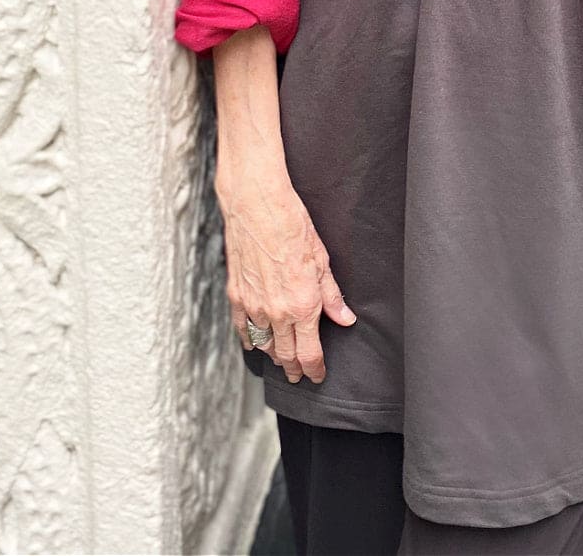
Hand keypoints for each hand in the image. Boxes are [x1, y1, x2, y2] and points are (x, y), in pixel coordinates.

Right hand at [218, 168, 357, 383]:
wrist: (257, 206)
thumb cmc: (292, 226)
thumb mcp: (322, 260)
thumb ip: (332, 295)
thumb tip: (345, 318)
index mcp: (302, 306)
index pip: (310, 353)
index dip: (315, 369)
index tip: (317, 376)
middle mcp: (277, 312)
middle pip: (286, 355)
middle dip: (295, 368)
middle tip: (300, 375)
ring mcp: (254, 306)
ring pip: (265, 345)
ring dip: (275, 356)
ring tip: (282, 360)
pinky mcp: (237, 295)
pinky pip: (243, 328)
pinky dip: (250, 339)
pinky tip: (255, 343)